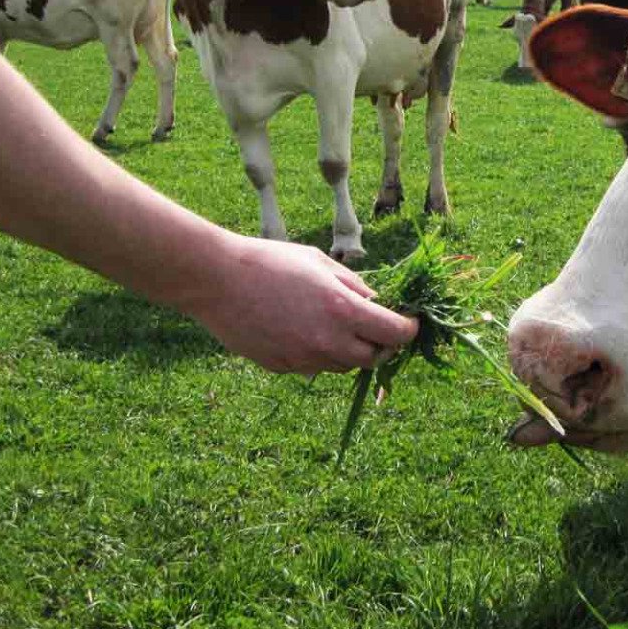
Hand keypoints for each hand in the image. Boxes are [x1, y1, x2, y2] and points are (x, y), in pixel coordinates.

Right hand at [188, 234, 417, 373]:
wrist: (217, 280)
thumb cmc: (270, 261)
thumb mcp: (321, 263)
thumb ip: (354, 286)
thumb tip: (377, 302)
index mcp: (343, 310)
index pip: (395, 334)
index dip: (409, 329)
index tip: (411, 322)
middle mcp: (328, 341)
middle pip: (374, 358)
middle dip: (382, 344)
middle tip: (377, 327)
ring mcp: (304, 359)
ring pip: (344, 366)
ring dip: (351, 350)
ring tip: (336, 325)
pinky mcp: (283, 368)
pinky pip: (314, 367)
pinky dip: (320, 354)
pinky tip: (304, 330)